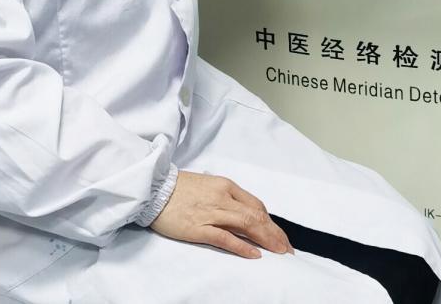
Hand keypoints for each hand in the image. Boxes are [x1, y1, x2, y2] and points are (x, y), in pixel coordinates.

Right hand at [150, 171, 292, 258]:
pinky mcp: (198, 228)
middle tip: (286, 249)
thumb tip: (245, 213)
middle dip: (274, 233)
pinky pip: (224, 237)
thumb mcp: (209, 186)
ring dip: (266, 239)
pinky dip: (242, 246)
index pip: (256, 205)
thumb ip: (227, 197)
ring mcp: (211, 212)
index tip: (280, 235)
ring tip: (278, 252)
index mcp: (226, 185)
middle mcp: (222, 197)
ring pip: (246, 224)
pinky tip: (254, 254)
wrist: (154, 188)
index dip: (271, 222)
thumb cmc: (180, 188)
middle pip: (256, 215)